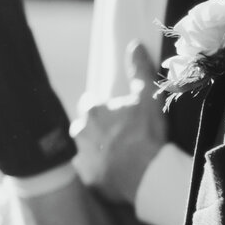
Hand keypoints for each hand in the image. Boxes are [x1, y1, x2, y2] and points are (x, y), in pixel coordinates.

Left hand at [70, 44, 165, 205]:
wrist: (144, 174)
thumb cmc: (145, 133)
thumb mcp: (147, 97)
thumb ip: (139, 70)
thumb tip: (135, 45)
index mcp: (91, 111)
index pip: (90, 104)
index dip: (104, 109)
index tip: (117, 117)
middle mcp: (78, 132)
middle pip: (84, 128)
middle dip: (97, 131)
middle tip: (120, 138)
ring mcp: (78, 157)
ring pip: (84, 149)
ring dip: (96, 151)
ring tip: (118, 157)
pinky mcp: (83, 179)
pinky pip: (87, 173)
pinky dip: (97, 172)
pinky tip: (113, 173)